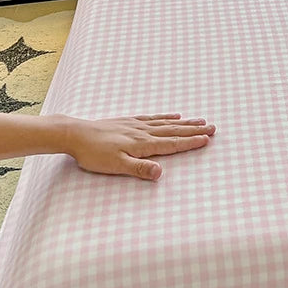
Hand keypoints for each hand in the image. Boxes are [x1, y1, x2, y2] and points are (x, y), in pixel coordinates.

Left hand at [64, 113, 215, 180]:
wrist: (75, 134)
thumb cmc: (94, 154)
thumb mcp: (115, 166)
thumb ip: (139, 169)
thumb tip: (160, 173)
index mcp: (142, 144)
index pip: (172, 144)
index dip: (190, 142)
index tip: (207, 139)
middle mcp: (143, 132)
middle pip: (174, 131)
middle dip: (194, 130)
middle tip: (213, 127)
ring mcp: (136, 125)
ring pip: (166, 123)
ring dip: (185, 122)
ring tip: (200, 120)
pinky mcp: (128, 121)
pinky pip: (153, 117)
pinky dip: (166, 116)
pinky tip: (173, 115)